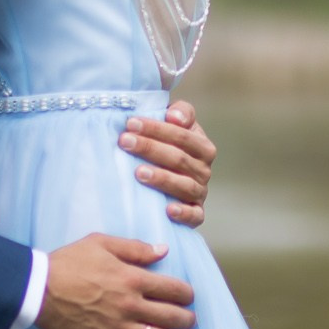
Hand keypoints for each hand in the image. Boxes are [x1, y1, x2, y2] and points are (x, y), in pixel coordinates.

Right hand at [36, 234, 194, 328]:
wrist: (38, 289)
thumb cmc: (68, 262)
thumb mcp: (101, 243)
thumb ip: (135, 248)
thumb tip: (163, 250)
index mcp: (132, 278)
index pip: (172, 288)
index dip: (186, 294)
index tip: (189, 297)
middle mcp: (130, 305)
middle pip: (170, 316)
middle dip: (186, 320)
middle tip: (191, 322)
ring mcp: (118, 328)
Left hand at [120, 102, 215, 227]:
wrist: (172, 181)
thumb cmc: (168, 147)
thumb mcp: (176, 125)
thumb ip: (181, 113)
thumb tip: (174, 116)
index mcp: (202, 146)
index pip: (181, 135)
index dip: (157, 128)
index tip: (131, 123)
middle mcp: (204, 169)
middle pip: (178, 158)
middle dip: (150, 148)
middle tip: (125, 142)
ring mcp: (200, 192)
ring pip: (184, 185)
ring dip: (162, 178)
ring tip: (138, 173)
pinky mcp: (196, 214)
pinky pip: (195, 216)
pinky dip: (183, 213)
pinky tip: (168, 209)